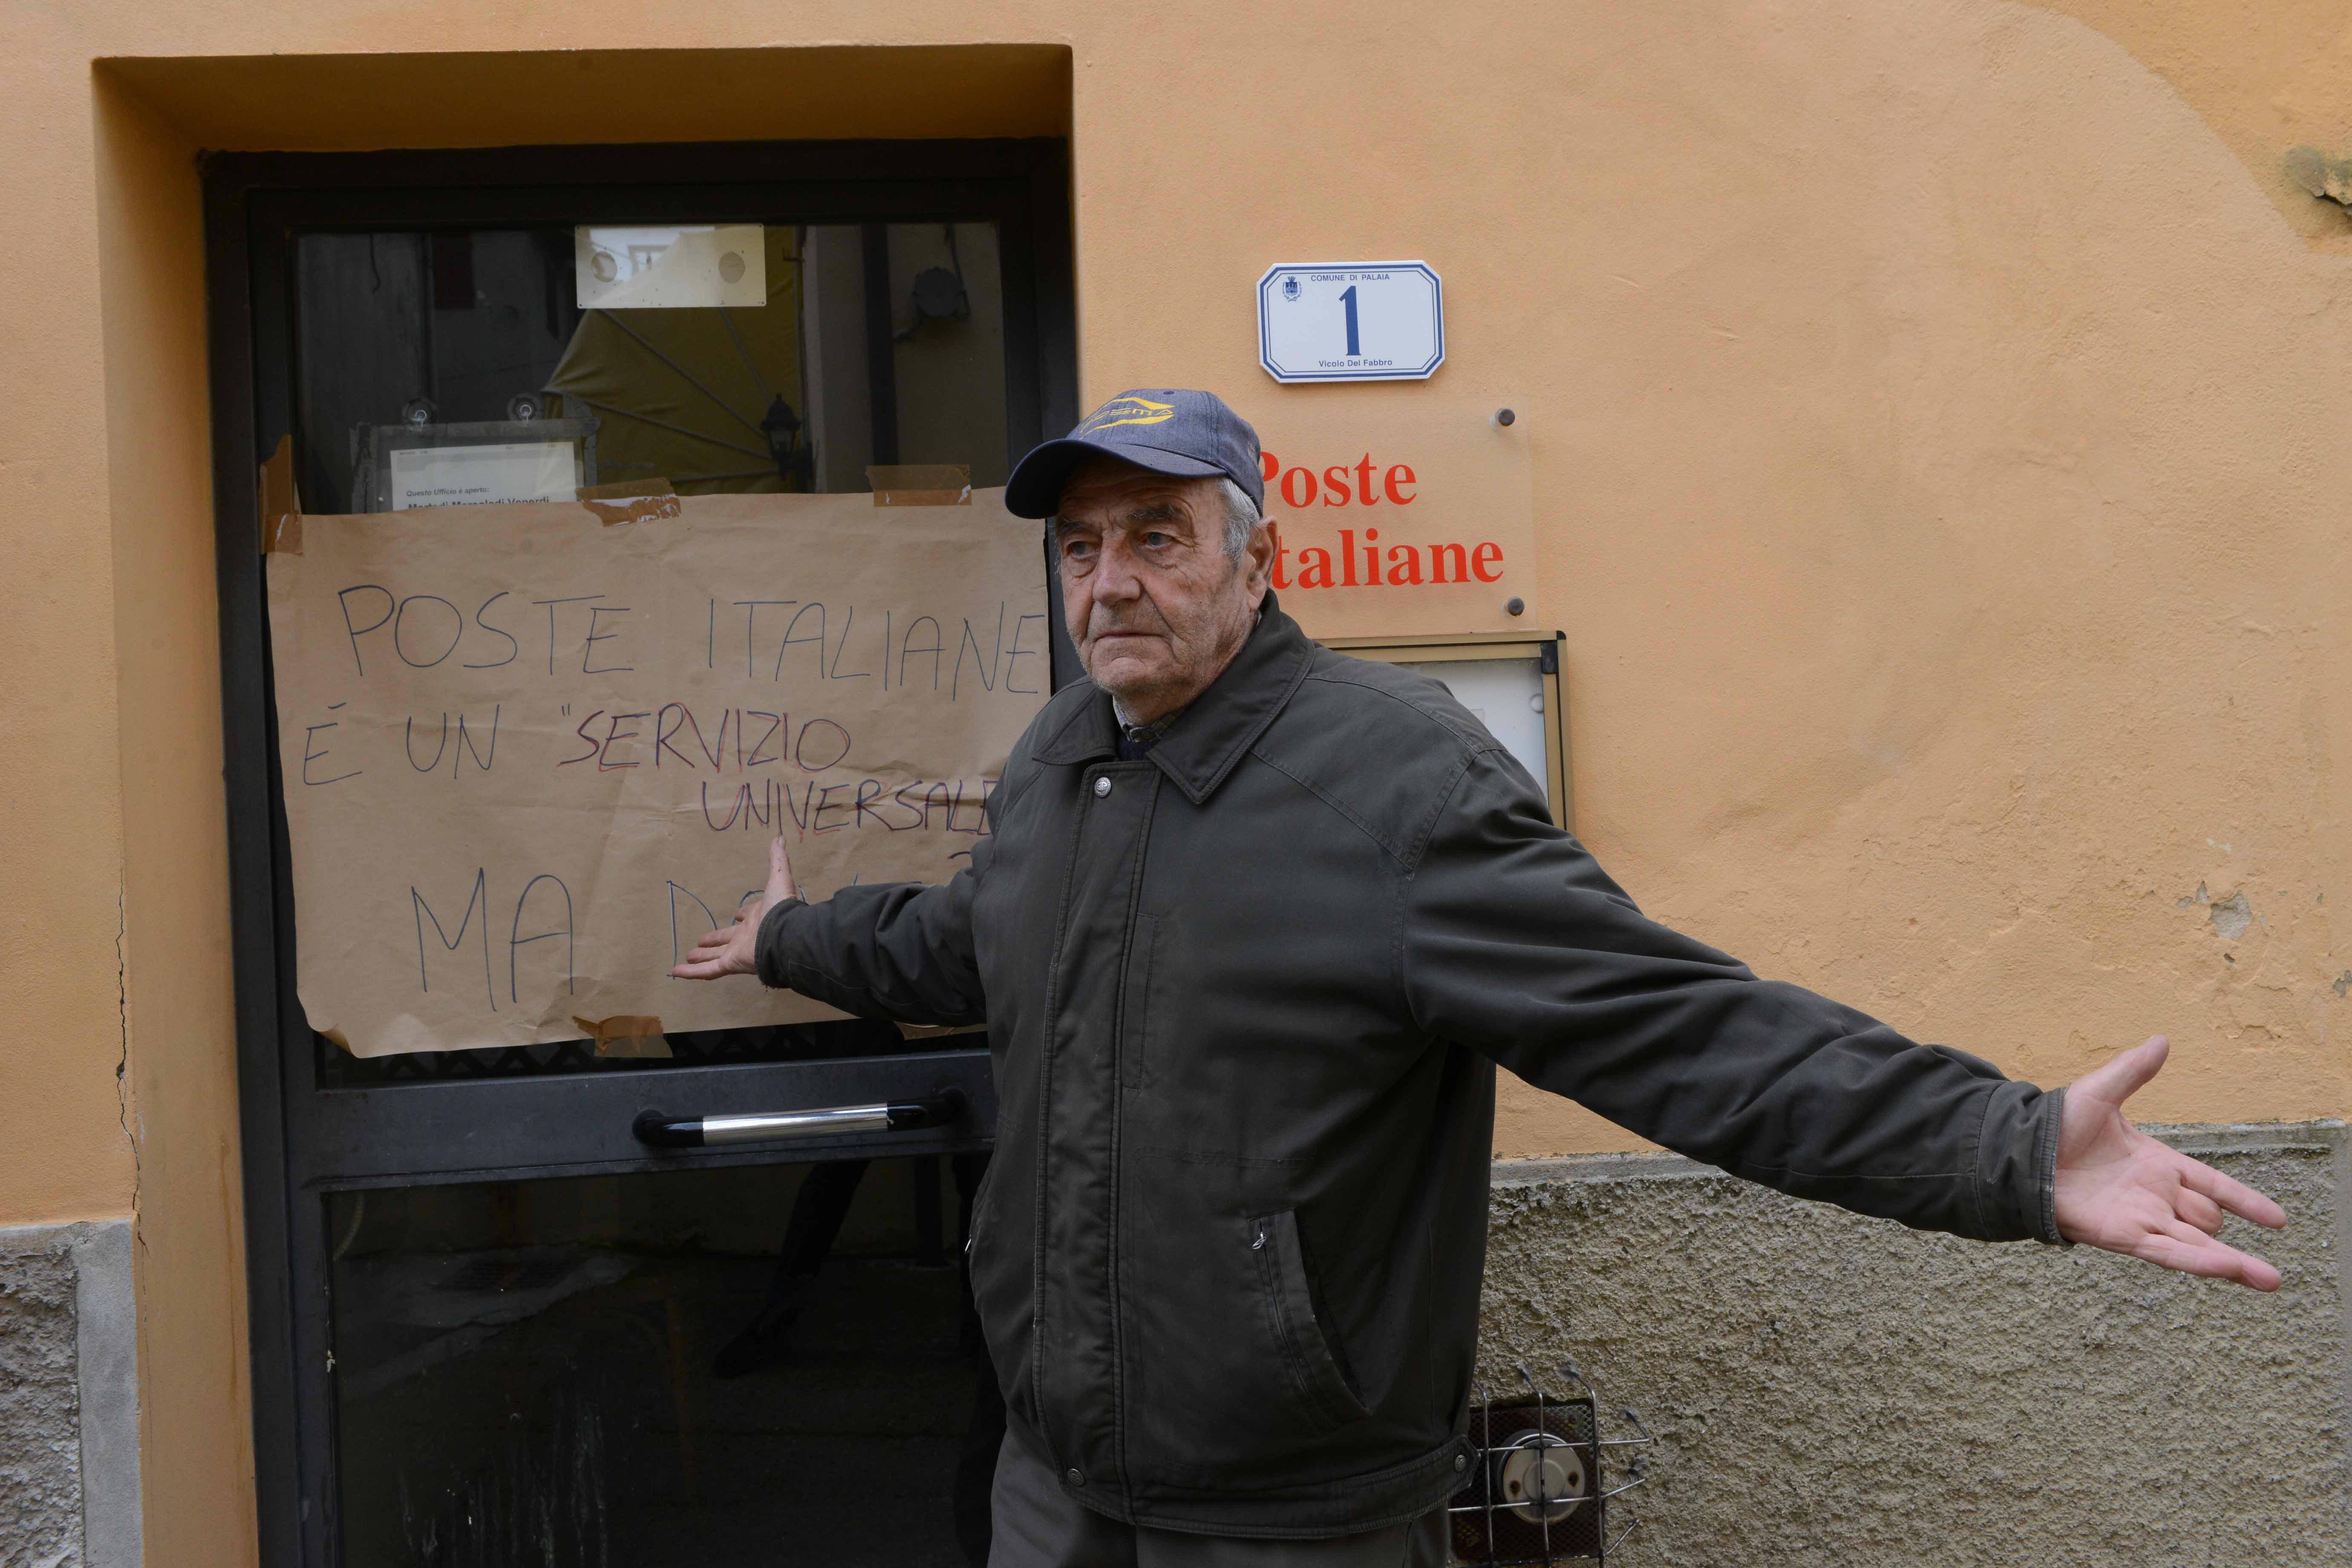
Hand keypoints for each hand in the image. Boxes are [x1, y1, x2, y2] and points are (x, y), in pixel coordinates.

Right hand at [670, 837, 798, 980]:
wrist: (786, 936)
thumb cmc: (782, 910)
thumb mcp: (779, 878)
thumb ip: (777, 860)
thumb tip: (779, 837)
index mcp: (759, 919)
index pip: (748, 918)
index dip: (744, 915)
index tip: (738, 914)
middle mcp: (748, 937)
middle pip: (727, 940)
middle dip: (715, 940)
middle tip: (702, 940)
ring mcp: (738, 953)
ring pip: (715, 957)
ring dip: (701, 957)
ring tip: (689, 955)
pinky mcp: (730, 965)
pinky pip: (708, 971)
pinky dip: (691, 973)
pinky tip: (675, 972)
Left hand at [2054, 1035, 2285, 1288]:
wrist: (2018, 1152)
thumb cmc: (2054, 1125)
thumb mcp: (2099, 1093)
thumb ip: (2132, 1070)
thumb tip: (2161, 1039)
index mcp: (2156, 1163)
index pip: (2212, 1184)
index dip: (2243, 1200)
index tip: (2277, 1219)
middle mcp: (2153, 1196)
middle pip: (2205, 1217)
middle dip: (2230, 1229)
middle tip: (2264, 1246)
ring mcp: (2140, 1218)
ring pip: (2196, 1245)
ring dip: (2233, 1263)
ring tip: (2271, 1281)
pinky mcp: (2123, 1236)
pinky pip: (2168, 1253)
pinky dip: (2198, 1262)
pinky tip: (2228, 1269)